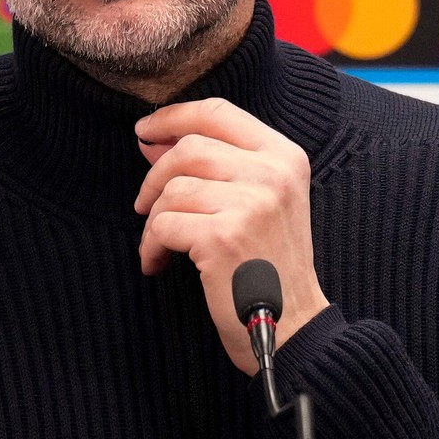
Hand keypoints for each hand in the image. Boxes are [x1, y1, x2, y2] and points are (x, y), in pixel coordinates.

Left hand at [133, 97, 328, 374]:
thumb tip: (153, 140)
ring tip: (160, 243)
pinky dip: (151, 245)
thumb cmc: (271, 264)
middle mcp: (272, 173)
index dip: (174, 117)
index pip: (218, 113)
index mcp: (285, 156)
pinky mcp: (223, 237)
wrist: (294, 326)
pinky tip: (157, 263)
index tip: (146, 132)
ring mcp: (250, 203)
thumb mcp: (263, 202)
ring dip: (153, 218)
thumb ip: (218, 165)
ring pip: (172, 189)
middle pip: (189, 147)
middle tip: (144, 204)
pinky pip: (163, 225)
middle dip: (155, 175)